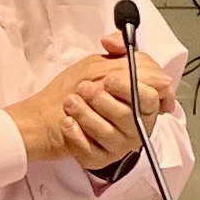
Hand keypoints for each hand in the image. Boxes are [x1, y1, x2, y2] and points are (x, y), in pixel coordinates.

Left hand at [7, 50, 146, 167]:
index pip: (152, 97)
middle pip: (130, 116)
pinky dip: (77, 136)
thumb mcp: (98, 64)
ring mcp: (119, 145)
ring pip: (110, 133)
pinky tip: (67, 123)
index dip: (131, 88)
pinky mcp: (100, 159)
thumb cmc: (79, 89)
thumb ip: (114, 50)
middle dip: (104, 100)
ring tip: (70, 102)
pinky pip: (92, 151)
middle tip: (84, 89)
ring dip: (87, 115)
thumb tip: (113, 40)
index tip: (109, 80)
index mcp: (143, 103)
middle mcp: (135, 126)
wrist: (47, 115)